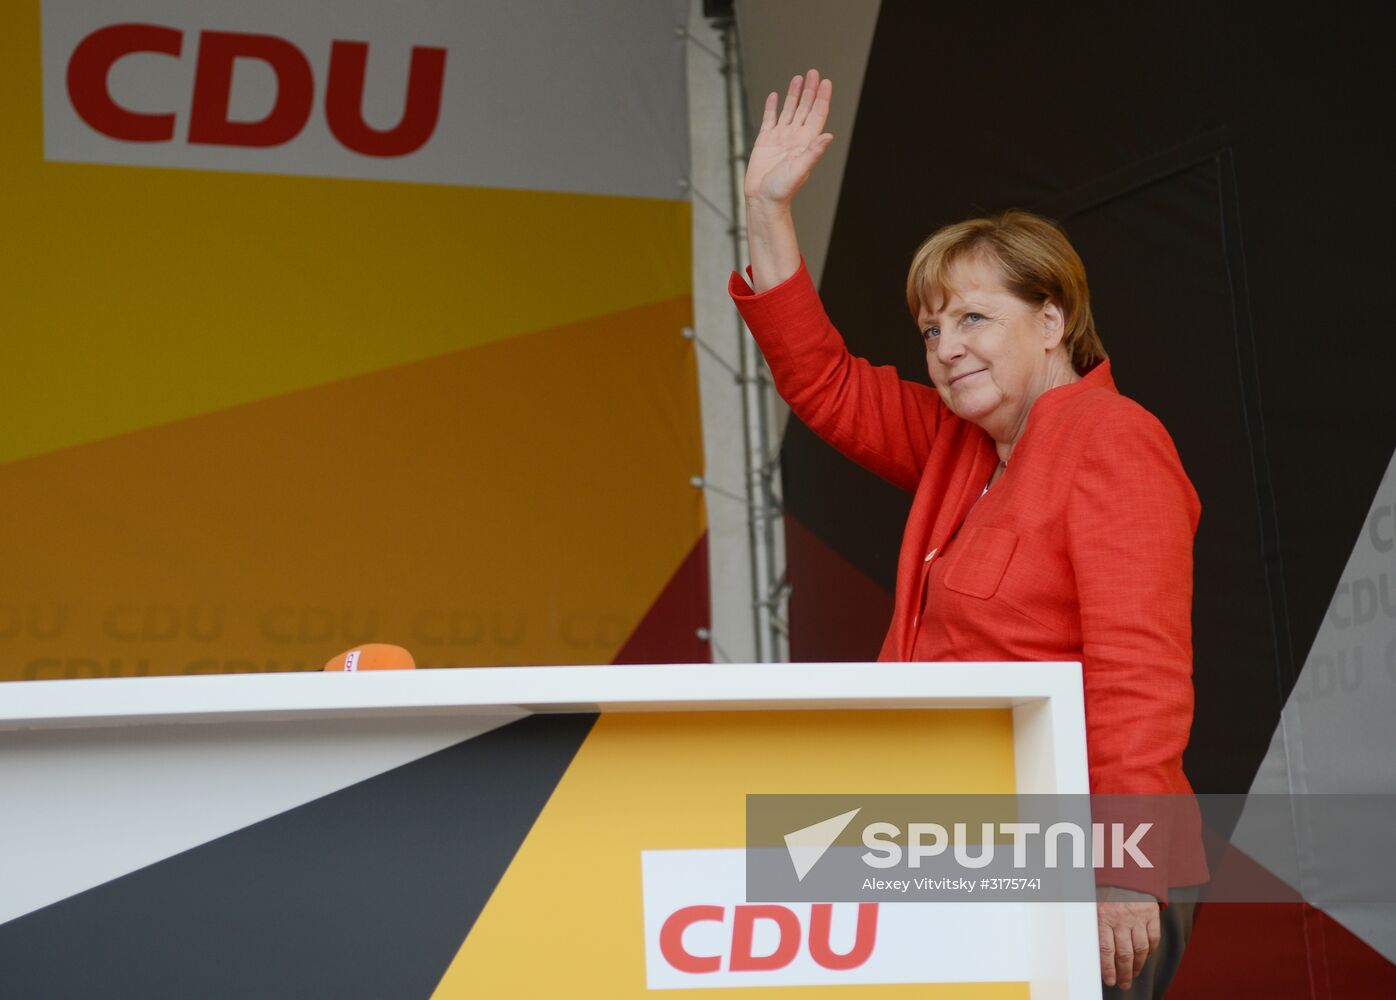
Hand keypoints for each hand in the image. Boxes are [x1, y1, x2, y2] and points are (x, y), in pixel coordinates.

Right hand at [743, 69, 833, 207]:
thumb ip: (813, 152)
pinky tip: (775, 96)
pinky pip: (769, 119)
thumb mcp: (800, 169)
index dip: (822, 98)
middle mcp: (795, 137)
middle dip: (810, 90)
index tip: (825, 82)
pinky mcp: (764, 141)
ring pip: (789, 110)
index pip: (817, 114)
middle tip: (813, 73)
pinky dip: (772, 107)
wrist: (762, 199)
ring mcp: (780, 138)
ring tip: (798, 78)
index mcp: (806, 142)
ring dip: (794, 94)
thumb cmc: (782, 189)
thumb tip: (828, 136)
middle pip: (805, 108)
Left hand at [1097, 889, 1159, 990]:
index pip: (1106, 950)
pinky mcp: (1151, 914)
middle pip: (1125, 954)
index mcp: (1103, 916)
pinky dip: (1151, 951)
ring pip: (1140, 950)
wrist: (1123, 869)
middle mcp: (1121, 918)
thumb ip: (1092, 925)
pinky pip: (1154, 938)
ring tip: (1133, 974)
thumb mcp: (1092, 904)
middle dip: (1124, 973)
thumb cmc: (1104, 889)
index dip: (1108, 969)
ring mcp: (1138, 917)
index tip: (1110, 981)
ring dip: (1137, 966)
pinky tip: (1145, 957)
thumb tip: (1088, 948)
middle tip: (1123, 983)